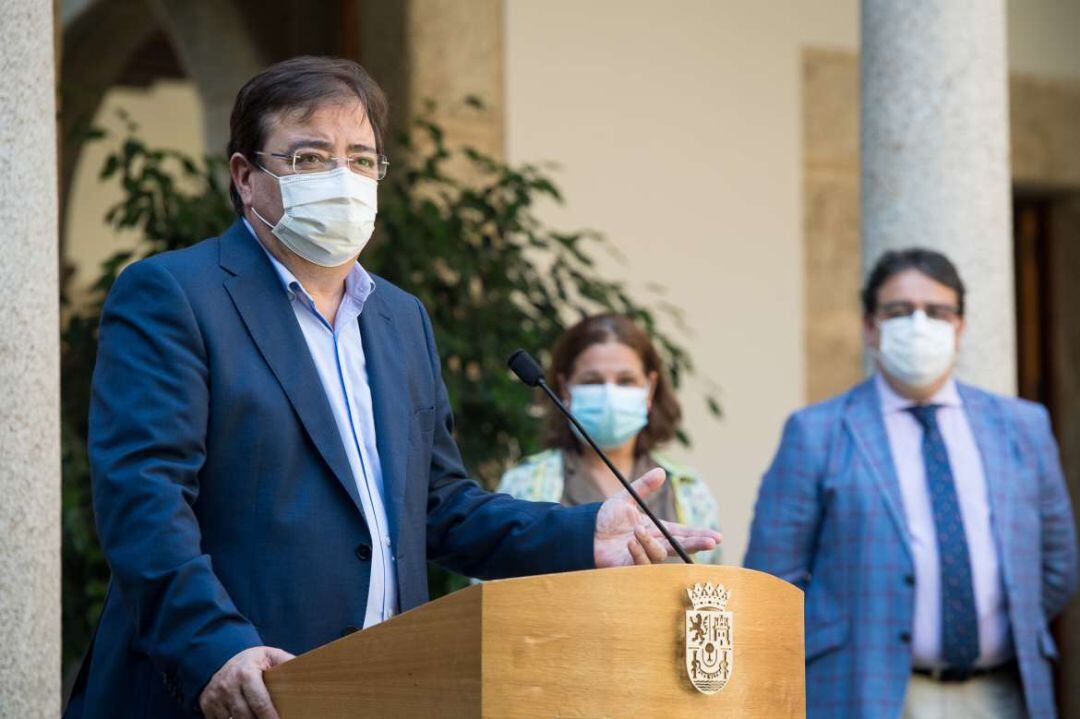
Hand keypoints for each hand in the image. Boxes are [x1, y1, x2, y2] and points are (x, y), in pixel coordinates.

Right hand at [199, 646, 294, 718]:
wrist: (221, 657)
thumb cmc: (252, 660)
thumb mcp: (271, 655)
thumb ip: (287, 664)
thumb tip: (306, 671)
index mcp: (246, 673)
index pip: (260, 703)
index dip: (271, 717)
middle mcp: (228, 686)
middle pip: (245, 717)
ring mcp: (215, 697)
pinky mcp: (207, 706)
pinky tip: (244, 718)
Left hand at [593, 468, 721, 566]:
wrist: (585, 532)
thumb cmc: (605, 517)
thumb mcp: (626, 498)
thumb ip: (644, 486)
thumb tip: (662, 471)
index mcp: (656, 529)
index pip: (682, 533)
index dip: (699, 535)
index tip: (716, 537)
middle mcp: (653, 544)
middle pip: (680, 546)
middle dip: (696, 544)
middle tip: (711, 543)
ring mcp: (644, 557)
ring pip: (660, 554)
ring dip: (650, 542)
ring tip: (635, 531)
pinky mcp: (632, 567)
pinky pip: (643, 564)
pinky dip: (638, 552)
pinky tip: (630, 543)